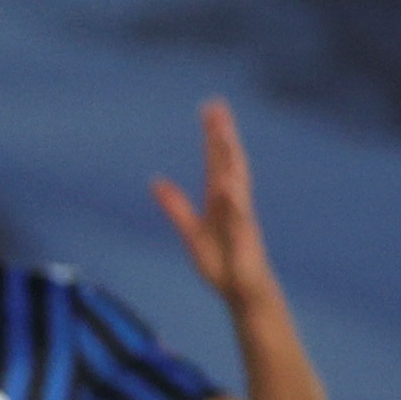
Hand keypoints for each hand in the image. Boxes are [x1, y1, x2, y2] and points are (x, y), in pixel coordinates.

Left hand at [151, 99, 276, 306]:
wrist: (242, 293)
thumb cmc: (222, 263)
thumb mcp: (191, 232)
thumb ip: (175, 207)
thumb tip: (156, 182)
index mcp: (221, 200)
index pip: (216, 160)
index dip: (213, 135)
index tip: (210, 108)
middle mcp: (234, 203)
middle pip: (228, 162)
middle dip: (223, 135)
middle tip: (217, 106)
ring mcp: (241, 218)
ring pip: (236, 182)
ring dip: (230, 158)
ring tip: (223, 133)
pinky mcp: (244, 238)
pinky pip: (238, 216)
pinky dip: (232, 199)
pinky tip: (226, 183)